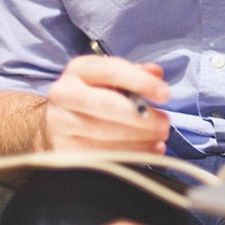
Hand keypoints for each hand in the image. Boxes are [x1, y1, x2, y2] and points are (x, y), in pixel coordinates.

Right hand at [40, 55, 170, 151]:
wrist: (59, 123)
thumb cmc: (95, 96)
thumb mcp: (112, 79)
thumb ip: (135, 74)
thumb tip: (156, 72)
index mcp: (79, 69)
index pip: (111, 71)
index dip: (140, 82)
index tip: (165, 95)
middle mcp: (64, 94)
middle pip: (104, 104)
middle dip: (140, 116)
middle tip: (165, 124)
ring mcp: (61, 124)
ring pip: (103, 133)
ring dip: (138, 138)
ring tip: (160, 139)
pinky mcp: (63, 150)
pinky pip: (100, 155)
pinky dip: (129, 155)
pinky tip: (148, 151)